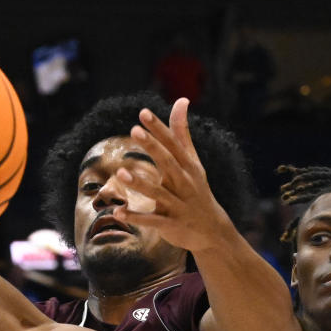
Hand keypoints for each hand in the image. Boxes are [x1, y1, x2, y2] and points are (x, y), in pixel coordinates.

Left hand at [112, 97, 233, 252]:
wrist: (212, 230)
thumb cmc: (197, 190)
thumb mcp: (192, 162)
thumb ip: (182, 133)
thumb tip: (182, 100)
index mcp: (188, 167)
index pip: (173, 144)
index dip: (159, 129)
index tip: (143, 113)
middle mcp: (184, 183)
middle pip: (168, 163)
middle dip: (153, 147)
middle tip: (135, 130)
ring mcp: (178, 205)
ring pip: (158, 193)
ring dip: (140, 184)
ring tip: (120, 173)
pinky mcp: (171, 224)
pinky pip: (152, 220)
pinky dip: (136, 217)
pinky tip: (118, 212)